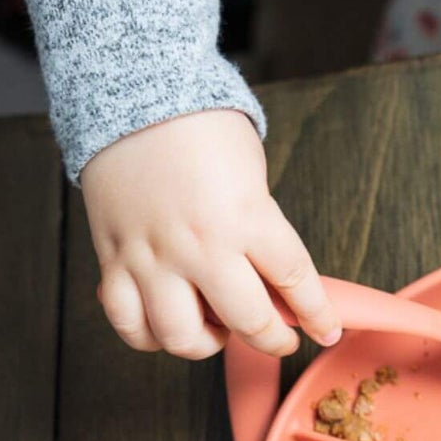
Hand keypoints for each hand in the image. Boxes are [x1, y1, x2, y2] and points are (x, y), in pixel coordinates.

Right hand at [80, 109, 340, 359]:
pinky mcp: (114, 260)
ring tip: (219, 330)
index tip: (326, 330)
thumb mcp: (252, 176)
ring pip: (182, 337)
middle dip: (274, 339)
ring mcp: (153, 257)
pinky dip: (149, 337)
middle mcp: (201, 246)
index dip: (317, 314)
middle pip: (248, 321)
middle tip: (281, 337)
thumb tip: (274, 281)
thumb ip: (263, 229)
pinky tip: (166, 326)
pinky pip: (128, 323)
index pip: (296, 282)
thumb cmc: (201, 129)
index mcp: (247, 218)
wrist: (134, 96)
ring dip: (209, 344)